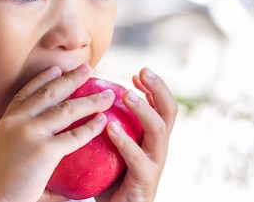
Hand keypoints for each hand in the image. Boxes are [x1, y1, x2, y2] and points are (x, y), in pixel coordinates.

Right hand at [0, 64, 115, 201]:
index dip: (42, 79)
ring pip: (66, 110)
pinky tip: (103, 121)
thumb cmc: (1, 187)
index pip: (26, 93)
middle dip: (70, 79)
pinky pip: (74, 136)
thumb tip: (50, 144)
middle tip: (86, 68)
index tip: (57, 69)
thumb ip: (26, 143)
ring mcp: (30, 133)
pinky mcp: (44, 150)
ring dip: (90, 100)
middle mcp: (17, 122)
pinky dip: (91, 127)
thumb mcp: (6, 154)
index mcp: (6, 122)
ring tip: (106, 94)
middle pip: (49, 93)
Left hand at [97, 68, 177, 201]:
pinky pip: (138, 159)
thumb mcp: (108, 147)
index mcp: (151, 137)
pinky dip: (125, 141)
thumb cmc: (107, 178)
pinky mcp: (145, 182)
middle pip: (169, 112)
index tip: (138, 73)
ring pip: (158, 131)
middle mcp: (158, 148)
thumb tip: (84, 95)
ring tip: (127, 94)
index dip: (154, 87)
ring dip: (143, 110)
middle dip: (159, 89)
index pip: (161, 106)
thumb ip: (103, 125)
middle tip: (142, 72)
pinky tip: (110, 128)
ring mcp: (154, 164)